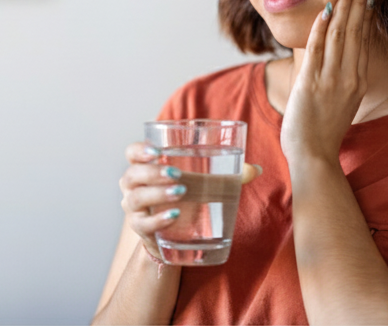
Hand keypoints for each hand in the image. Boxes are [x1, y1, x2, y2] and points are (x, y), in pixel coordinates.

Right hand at [119, 142, 261, 258]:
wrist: (175, 236)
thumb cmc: (187, 199)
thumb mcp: (203, 183)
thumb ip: (228, 175)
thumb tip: (256, 170)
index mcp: (146, 167)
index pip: (132, 153)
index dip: (140, 150)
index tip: (157, 151)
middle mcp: (134, 187)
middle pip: (132, 175)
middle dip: (153, 172)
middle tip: (177, 174)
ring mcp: (135, 209)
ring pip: (135, 198)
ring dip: (157, 194)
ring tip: (181, 192)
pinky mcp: (141, 230)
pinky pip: (144, 224)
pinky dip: (158, 219)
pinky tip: (175, 215)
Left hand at [281, 0, 373, 162]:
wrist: (314, 156)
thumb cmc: (323, 131)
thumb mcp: (342, 101)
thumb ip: (344, 78)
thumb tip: (341, 58)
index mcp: (358, 80)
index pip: (363, 39)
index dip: (366, 12)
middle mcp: (349, 77)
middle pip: (355, 31)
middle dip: (359, 0)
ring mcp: (331, 80)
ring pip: (340, 35)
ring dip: (344, 6)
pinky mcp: (311, 84)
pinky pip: (318, 49)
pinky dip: (322, 28)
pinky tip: (326, 9)